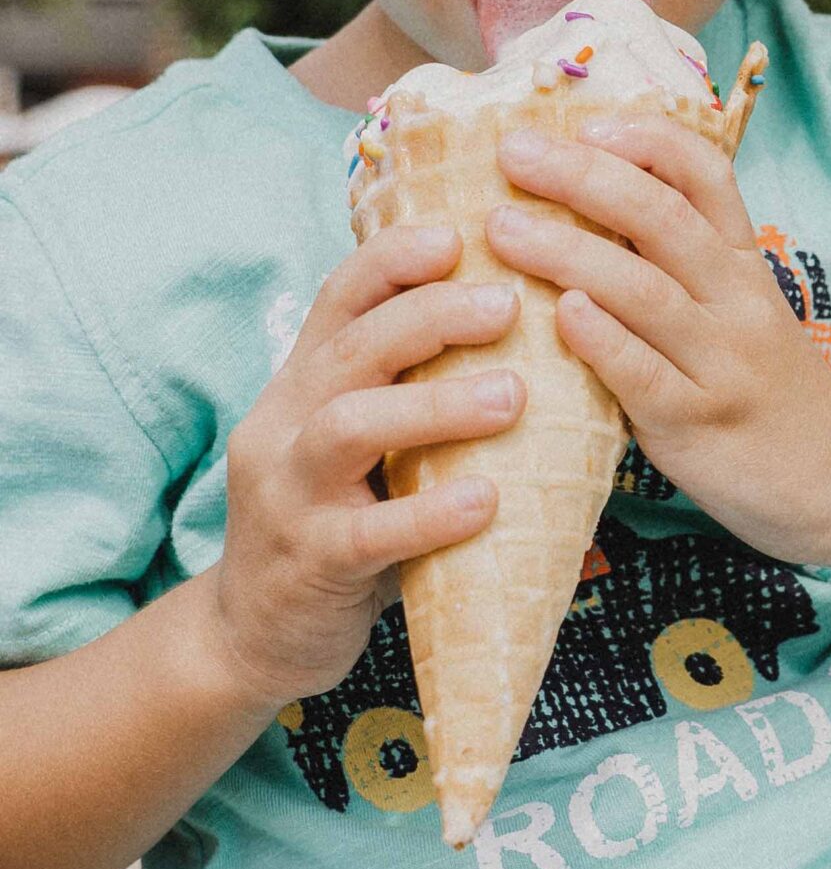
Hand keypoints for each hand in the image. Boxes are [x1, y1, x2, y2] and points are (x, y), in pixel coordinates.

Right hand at [210, 225, 523, 711]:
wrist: (257, 635)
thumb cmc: (344, 520)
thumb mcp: (363, 442)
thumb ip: (413, 388)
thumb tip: (535, 323)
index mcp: (303, 383)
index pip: (339, 298)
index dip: (394, 259)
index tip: (459, 233)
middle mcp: (284, 425)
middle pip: (350, 348)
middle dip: (430, 317)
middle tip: (509, 303)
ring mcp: (288, 495)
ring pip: (350, 427)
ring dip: (435, 406)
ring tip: (514, 395)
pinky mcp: (308, 564)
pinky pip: (367, 534)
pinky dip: (428, 515)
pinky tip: (486, 503)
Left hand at [488, 115, 830, 564]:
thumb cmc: (768, 389)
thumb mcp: (740, 311)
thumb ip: (677, 265)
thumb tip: (581, 208)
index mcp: (742, 263)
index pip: (705, 174)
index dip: (644, 140)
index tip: (582, 123)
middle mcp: (738, 300)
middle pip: (661, 218)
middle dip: (581, 176)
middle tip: (511, 152)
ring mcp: (722, 362)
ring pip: (645, 290)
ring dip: (568, 250)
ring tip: (502, 226)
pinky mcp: (700, 425)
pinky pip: (647, 376)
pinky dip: (604, 341)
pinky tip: (561, 314)